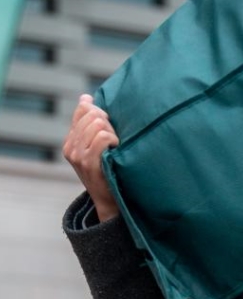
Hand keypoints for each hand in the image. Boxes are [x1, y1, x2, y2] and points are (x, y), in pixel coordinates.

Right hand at [62, 95, 119, 222]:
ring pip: (97, 124)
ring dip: (112, 132)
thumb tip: (86, 97)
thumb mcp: (94, 147)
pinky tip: (115, 149)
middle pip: (92, 114)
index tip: (109, 126)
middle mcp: (70, 147)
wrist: (110, 202)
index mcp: (70, 140)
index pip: (82, 109)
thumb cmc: (107, 172)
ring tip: (115, 146)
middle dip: (108, 122)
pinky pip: (102, 137)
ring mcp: (78, 155)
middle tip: (115, 138)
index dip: (100, 112)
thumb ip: (89, 124)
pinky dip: (113, 140)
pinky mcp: (88, 162)